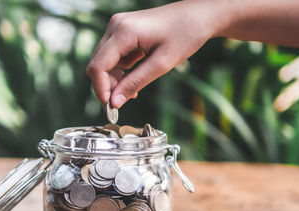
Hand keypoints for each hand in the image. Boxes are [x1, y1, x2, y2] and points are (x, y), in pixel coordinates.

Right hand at [86, 1, 226, 107]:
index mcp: (124, 31)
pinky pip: (113, 55)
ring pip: (104, 60)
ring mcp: (119, 26)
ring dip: (114, 79)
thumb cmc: (186, 34)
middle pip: (98, 63)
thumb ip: (135, 83)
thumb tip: (115, 102)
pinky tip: (134, 77)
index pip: (98, 66)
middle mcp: (116, 26)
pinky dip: (120, 70)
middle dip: (107, 86)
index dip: (101, 89)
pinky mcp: (124, 30)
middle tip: (123, 101)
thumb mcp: (161, 64)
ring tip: (133, 90)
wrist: (200, 15)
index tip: (110, 107)